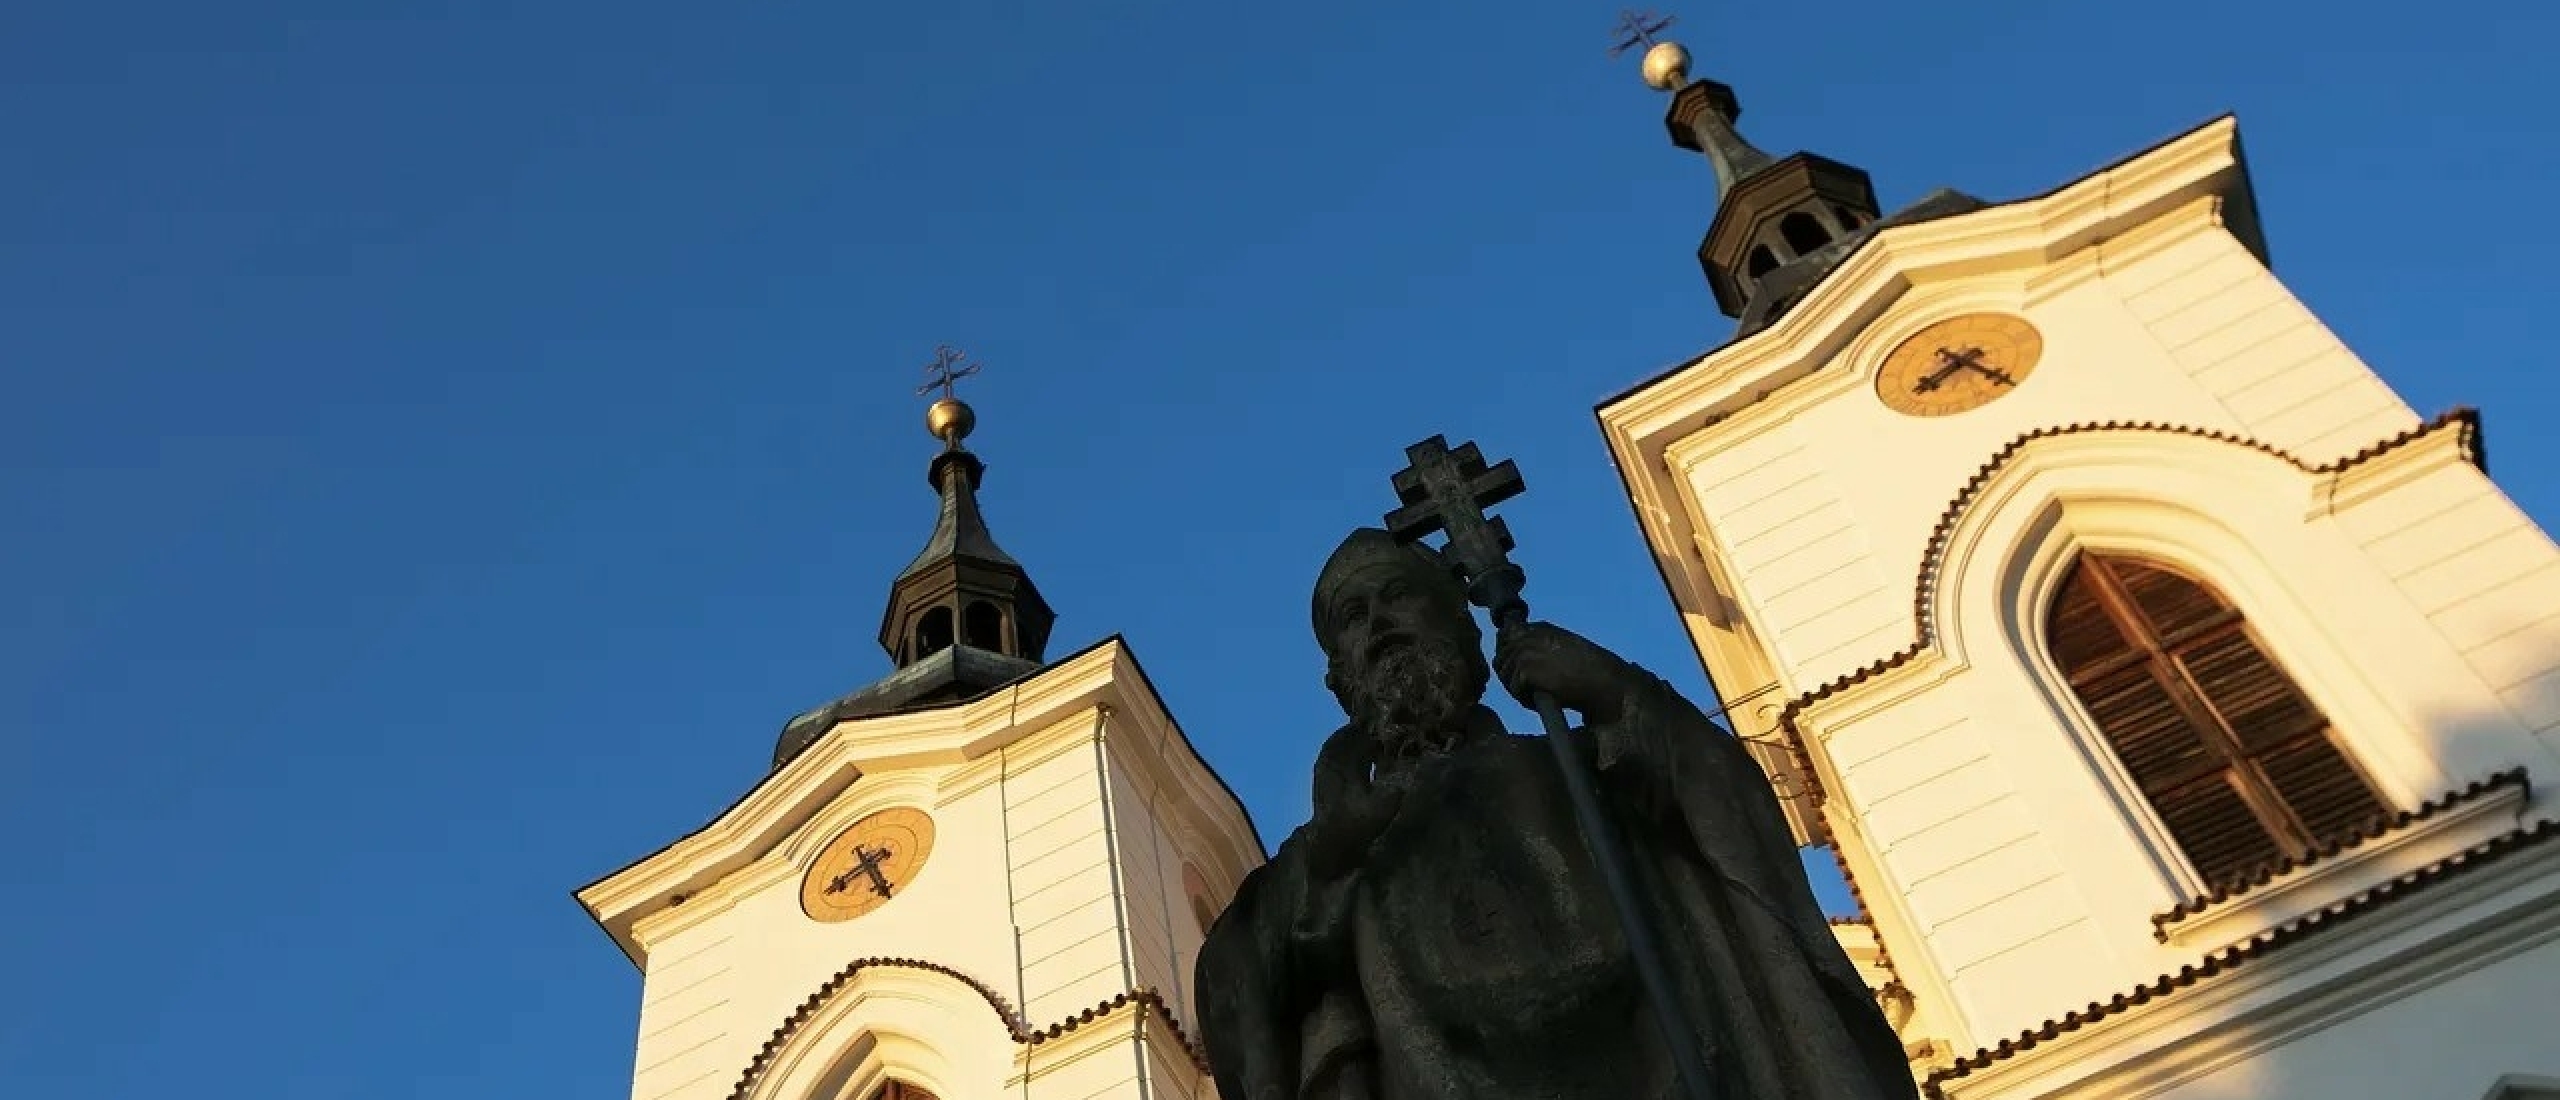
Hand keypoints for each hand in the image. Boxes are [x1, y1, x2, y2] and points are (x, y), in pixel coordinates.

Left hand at [1492, 621, 1638, 724]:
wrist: (1602, 682)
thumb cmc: (1589, 671)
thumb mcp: (1563, 650)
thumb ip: (1540, 648)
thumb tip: (1514, 658)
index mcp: (1539, 627)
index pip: (1505, 638)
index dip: (1507, 658)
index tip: (1516, 673)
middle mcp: (1529, 635)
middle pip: (1500, 658)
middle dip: (1509, 676)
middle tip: (1527, 690)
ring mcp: (1526, 651)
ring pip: (1505, 675)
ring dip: (1517, 690)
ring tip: (1538, 694)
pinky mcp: (1526, 669)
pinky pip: (1514, 690)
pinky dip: (1525, 700)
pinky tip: (1542, 698)